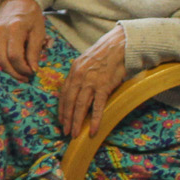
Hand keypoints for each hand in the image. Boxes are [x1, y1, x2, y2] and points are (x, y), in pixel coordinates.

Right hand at [0, 0, 47, 81]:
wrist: (17, 3)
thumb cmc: (31, 17)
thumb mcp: (39, 32)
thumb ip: (35, 51)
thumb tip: (33, 69)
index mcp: (14, 28)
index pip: (15, 55)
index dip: (23, 68)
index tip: (32, 72)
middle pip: (3, 61)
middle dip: (15, 73)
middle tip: (26, 78)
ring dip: (10, 69)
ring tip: (21, 72)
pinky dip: (5, 60)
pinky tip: (14, 61)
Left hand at [57, 24, 125, 138]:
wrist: (119, 45)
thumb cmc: (104, 55)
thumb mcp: (85, 62)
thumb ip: (79, 75)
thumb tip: (76, 90)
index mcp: (73, 71)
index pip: (63, 93)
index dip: (61, 108)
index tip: (61, 119)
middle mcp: (79, 77)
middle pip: (69, 102)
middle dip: (66, 118)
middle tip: (65, 131)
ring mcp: (91, 82)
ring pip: (80, 106)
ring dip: (76, 122)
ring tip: (75, 134)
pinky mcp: (104, 86)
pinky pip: (97, 106)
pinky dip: (95, 119)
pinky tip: (93, 130)